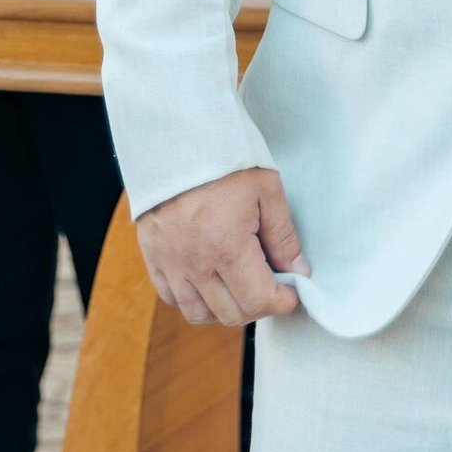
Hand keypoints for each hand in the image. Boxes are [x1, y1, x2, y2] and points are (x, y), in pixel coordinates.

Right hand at [134, 167, 308, 327]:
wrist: (176, 137)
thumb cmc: (224, 159)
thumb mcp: (266, 189)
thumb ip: (283, 235)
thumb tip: (298, 271)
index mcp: (226, 246)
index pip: (258, 300)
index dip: (283, 302)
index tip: (293, 292)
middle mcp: (195, 263)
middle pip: (231, 313)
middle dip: (259, 306)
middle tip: (271, 286)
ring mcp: (170, 262)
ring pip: (199, 314)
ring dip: (225, 308)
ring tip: (240, 285)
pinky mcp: (153, 255)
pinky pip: (172, 297)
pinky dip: (193, 298)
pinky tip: (208, 279)